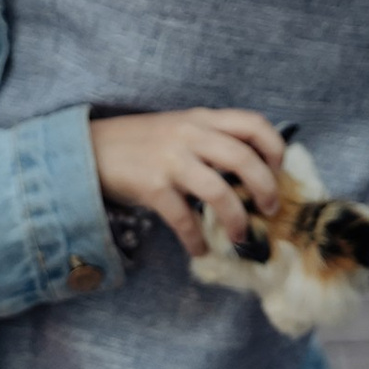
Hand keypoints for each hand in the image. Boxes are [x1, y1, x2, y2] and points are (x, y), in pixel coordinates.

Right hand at [90, 107, 285, 260]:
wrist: (90, 149)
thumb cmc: (141, 143)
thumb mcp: (180, 128)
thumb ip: (211, 140)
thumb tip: (251, 171)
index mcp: (202, 118)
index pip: (254, 124)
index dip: (275, 149)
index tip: (278, 171)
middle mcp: (190, 134)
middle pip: (244, 159)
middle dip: (266, 189)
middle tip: (269, 210)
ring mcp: (171, 160)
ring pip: (219, 192)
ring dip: (236, 220)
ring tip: (239, 236)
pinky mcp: (152, 186)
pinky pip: (184, 219)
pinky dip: (196, 239)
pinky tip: (199, 250)